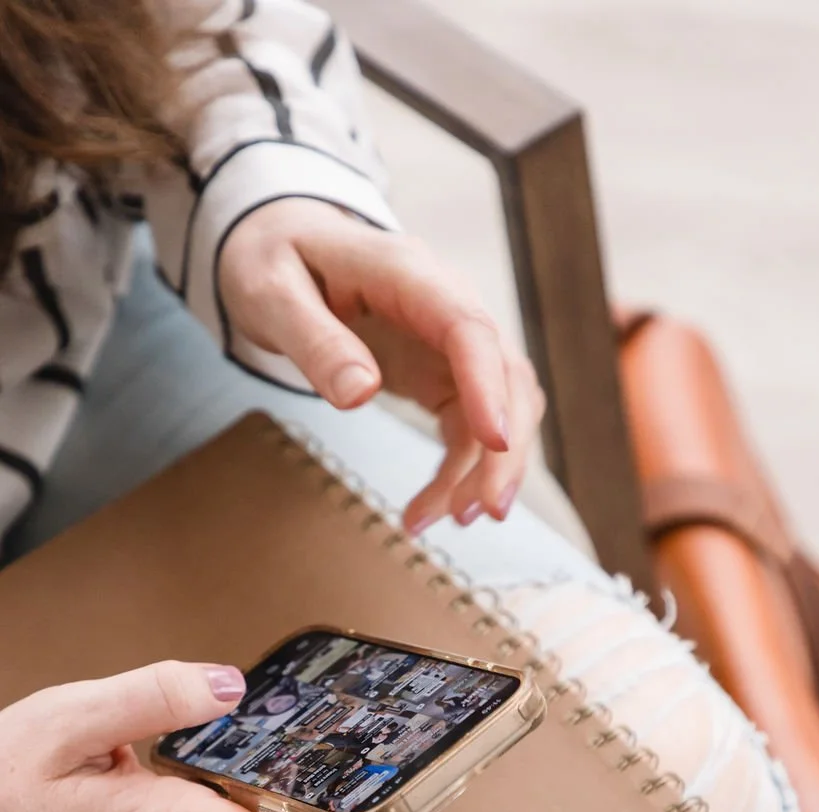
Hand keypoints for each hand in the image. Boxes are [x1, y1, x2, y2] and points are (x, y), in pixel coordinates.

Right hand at [0, 661, 332, 811]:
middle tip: (339, 719)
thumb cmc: (2, 788)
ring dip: (273, 774)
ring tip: (287, 723)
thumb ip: (155, 697)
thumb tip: (230, 686)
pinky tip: (231, 744)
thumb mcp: (70, 720)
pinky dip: (240, 781)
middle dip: (313, 774)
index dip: (340, 810)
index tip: (374, 772)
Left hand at [218, 200, 545, 534]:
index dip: (488, 385)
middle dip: (506, 447)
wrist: (279, 241)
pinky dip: (461, 471)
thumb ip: (314, 340)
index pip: (468, 328)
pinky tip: (430, 509)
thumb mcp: (271, 293)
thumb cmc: (272, 259)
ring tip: (451, 520)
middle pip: (505, 373)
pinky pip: (470, 427)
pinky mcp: (442, 373)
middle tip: (486, 511)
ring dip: (488, 468)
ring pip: (502, 405)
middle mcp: (444, 303)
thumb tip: (359, 393)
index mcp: (405, 273)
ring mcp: (449, 341)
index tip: (493, 441)